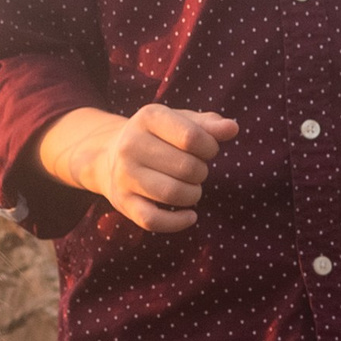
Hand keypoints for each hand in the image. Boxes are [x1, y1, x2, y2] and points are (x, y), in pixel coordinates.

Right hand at [35, 104, 238, 233]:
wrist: (108, 155)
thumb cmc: (157, 137)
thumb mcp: (180, 121)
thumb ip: (208, 124)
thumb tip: (232, 129)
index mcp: (148, 118)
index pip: (192, 137)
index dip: (210, 148)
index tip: (207, 150)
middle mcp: (131, 145)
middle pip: (187, 168)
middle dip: (201, 172)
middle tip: (196, 170)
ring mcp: (124, 175)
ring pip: (173, 194)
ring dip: (193, 195)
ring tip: (191, 189)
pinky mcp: (123, 202)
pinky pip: (154, 220)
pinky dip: (178, 222)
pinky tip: (190, 215)